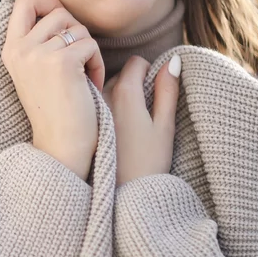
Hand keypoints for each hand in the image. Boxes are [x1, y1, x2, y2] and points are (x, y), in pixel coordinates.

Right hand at [2, 0, 104, 180]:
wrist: (61, 145)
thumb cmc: (54, 109)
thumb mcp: (34, 71)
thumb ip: (37, 41)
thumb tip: (56, 7)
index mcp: (10, 50)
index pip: (23, 2)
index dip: (47, 4)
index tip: (62, 26)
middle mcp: (20, 49)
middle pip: (57, 11)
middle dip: (75, 30)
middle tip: (77, 58)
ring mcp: (38, 55)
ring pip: (77, 28)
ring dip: (88, 50)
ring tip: (84, 76)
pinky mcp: (61, 63)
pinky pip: (90, 45)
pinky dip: (97, 65)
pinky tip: (91, 85)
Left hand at [102, 55, 180, 186]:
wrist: (121, 195)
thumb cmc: (148, 162)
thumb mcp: (165, 125)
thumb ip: (168, 90)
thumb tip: (173, 61)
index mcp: (124, 93)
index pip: (136, 62)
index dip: (150, 72)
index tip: (155, 92)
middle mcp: (101, 96)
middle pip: (120, 75)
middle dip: (133, 84)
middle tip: (144, 112)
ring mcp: (89, 110)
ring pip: (106, 90)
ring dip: (118, 97)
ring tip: (128, 125)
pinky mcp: (84, 124)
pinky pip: (94, 106)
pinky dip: (105, 110)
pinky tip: (114, 132)